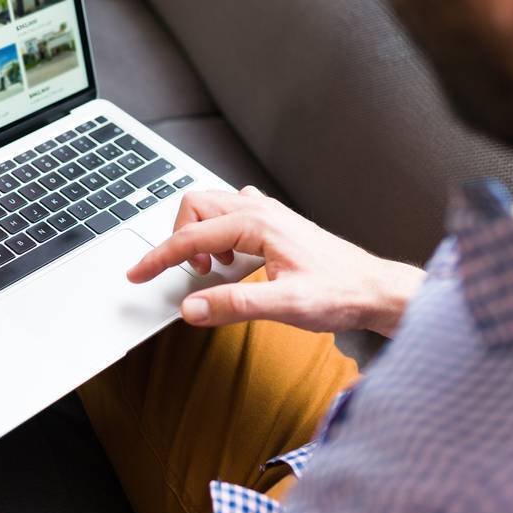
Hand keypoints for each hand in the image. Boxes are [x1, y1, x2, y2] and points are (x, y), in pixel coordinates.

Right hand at [127, 187, 424, 334]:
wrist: (374, 289)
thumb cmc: (339, 293)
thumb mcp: (285, 306)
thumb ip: (234, 305)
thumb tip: (192, 307)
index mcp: (257, 222)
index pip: (191, 236)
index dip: (159, 257)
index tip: (137, 273)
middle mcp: (260, 209)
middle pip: (195, 206)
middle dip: (182, 239)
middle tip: (198, 275)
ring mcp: (267, 213)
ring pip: (212, 207)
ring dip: (201, 236)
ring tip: (218, 270)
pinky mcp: (274, 223)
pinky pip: (231, 214)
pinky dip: (220, 234)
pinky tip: (235, 260)